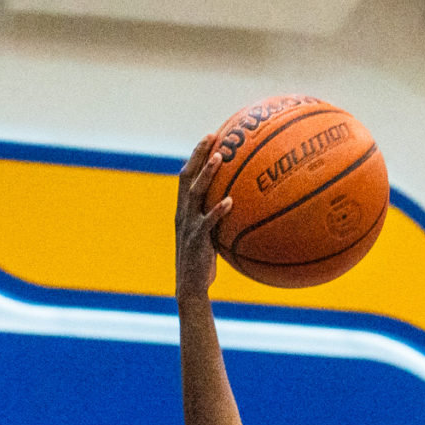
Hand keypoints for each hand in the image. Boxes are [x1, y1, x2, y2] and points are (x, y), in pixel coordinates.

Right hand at [175, 136, 228, 298]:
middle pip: (187, 177)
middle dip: (198, 154)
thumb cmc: (203, 263)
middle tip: (212, 136)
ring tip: (219, 158)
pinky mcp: (197, 240)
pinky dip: (218, 211)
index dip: (196, 155)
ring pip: (195, 194)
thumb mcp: (209, 237)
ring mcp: (189, 226)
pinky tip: (231, 202)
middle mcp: (184, 214)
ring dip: (206, 174)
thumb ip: (218, 220)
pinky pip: (208, 222)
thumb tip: (240, 207)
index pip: (186, 176)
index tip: (210, 137)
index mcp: (184, 211)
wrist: (191, 287)